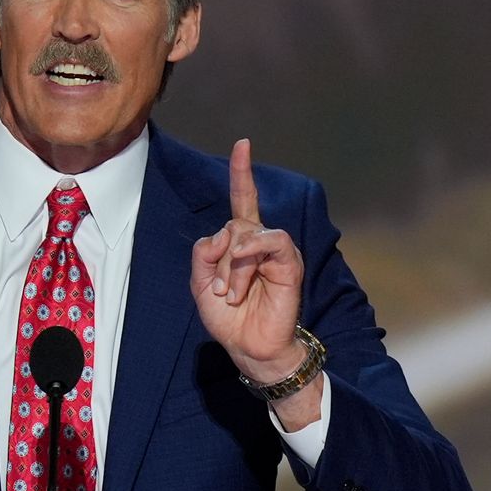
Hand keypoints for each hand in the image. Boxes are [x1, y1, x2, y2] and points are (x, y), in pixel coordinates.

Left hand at [190, 139, 306, 383]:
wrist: (248, 346)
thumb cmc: (227, 317)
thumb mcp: (200, 284)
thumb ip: (204, 253)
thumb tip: (224, 235)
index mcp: (239, 243)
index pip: (243, 200)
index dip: (242, 173)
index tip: (243, 144)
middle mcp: (259, 242)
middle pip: (232, 225)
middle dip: (218, 260)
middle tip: (221, 292)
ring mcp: (276, 251)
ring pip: (246, 234)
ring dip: (232, 267)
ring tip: (232, 295)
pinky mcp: (289, 263)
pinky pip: (271, 240)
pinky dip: (252, 250)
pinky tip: (244, 263)